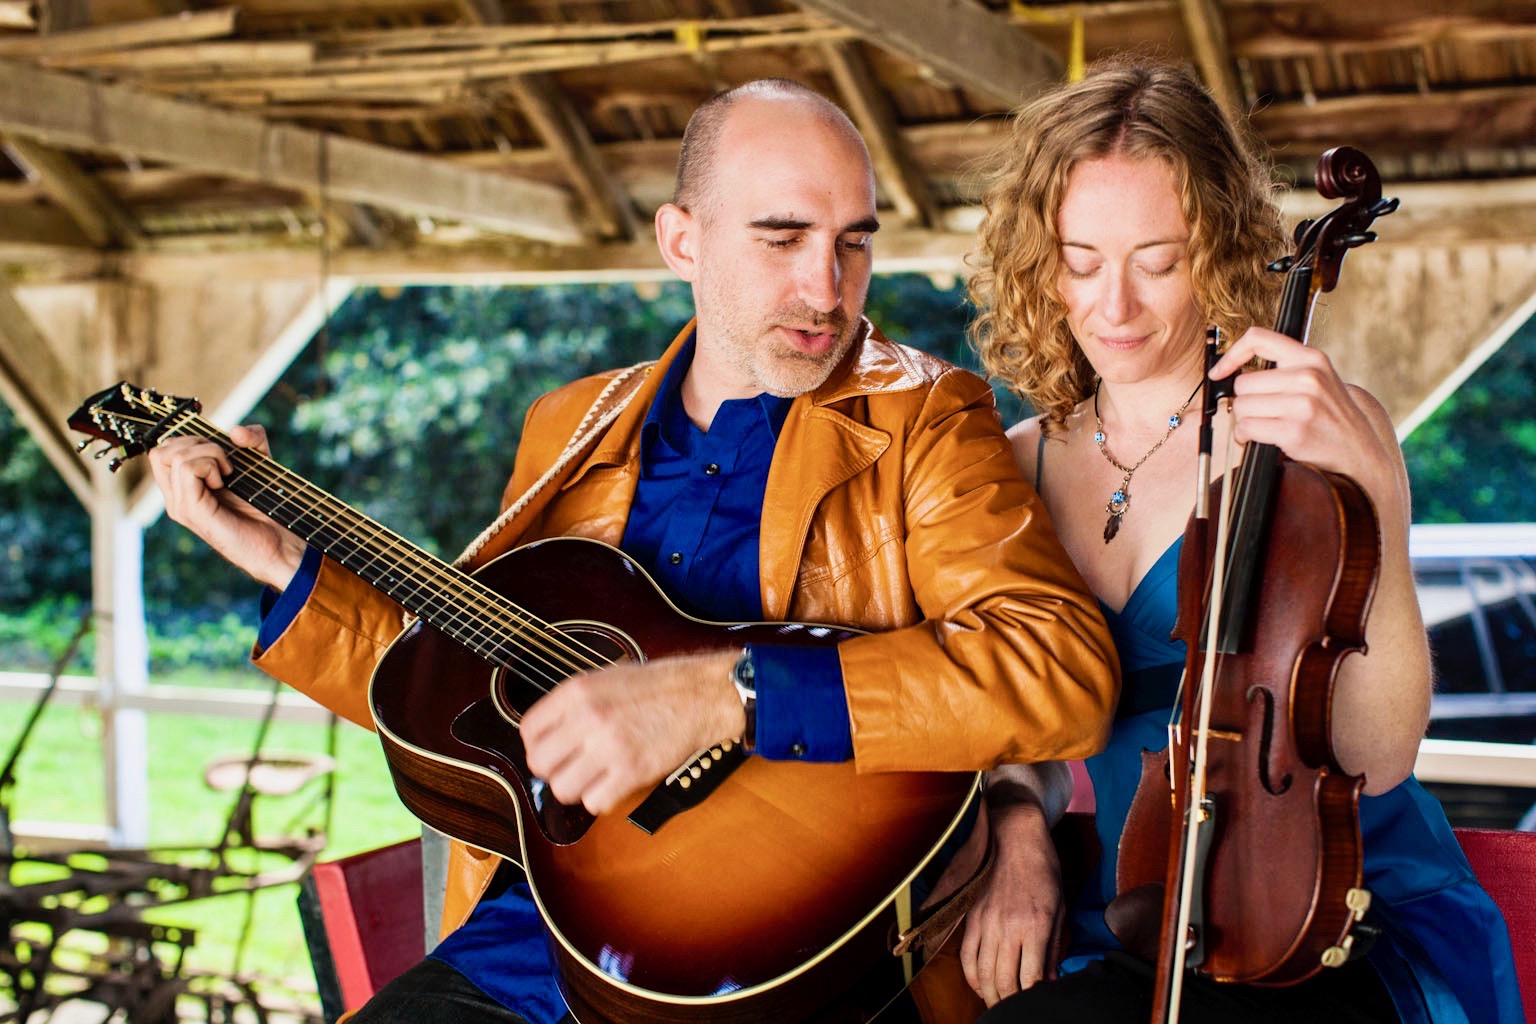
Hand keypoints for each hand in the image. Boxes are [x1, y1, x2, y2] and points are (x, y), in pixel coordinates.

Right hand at [147, 425, 306, 588]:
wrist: (281, 543)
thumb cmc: (268, 507)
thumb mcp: (261, 462)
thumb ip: (252, 439)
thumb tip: (235, 431)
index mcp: (184, 488)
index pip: (163, 451)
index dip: (190, 440)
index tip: (219, 452)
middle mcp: (177, 498)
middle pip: (161, 451)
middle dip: (196, 443)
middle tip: (223, 463)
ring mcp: (181, 505)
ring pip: (173, 456)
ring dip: (208, 453)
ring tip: (228, 473)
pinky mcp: (192, 511)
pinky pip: (187, 469)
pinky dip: (209, 465)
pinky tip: (225, 480)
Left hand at [519, 649, 746, 815]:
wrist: (698, 696)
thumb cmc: (654, 688)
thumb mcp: (604, 679)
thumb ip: (570, 705)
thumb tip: (544, 737)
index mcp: (577, 691)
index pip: (528, 731)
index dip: (538, 746)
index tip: (553, 750)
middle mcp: (588, 717)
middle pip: (540, 764)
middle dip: (553, 770)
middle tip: (571, 767)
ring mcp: (609, 746)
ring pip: (563, 789)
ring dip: (576, 788)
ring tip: (593, 777)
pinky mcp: (632, 771)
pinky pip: (595, 802)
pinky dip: (602, 799)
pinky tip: (613, 784)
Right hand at [957, 798, 1064, 1005]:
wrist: (1015, 835)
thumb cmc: (1043, 870)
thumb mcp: (1058, 909)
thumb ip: (1053, 948)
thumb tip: (1051, 981)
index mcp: (1034, 925)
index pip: (1031, 978)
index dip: (1033, 998)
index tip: (1037, 1005)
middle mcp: (1007, 927)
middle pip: (1003, 982)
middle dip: (1010, 1002)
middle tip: (1016, 1010)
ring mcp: (985, 922)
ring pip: (982, 973)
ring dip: (990, 994)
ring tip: (999, 1003)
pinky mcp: (972, 916)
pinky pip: (966, 955)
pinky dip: (971, 976)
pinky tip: (980, 985)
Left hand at [1207, 327, 1394, 493]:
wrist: (1358, 450)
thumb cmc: (1329, 415)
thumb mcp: (1316, 379)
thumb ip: (1283, 369)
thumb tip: (1232, 371)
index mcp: (1311, 358)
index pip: (1258, 338)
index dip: (1231, 355)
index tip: (1219, 372)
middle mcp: (1308, 377)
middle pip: (1242, 383)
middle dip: (1244, 401)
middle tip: (1261, 412)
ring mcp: (1302, 404)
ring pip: (1241, 406)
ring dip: (1244, 420)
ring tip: (1265, 425)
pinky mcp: (1294, 431)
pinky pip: (1246, 428)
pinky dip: (1245, 436)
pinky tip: (1263, 438)